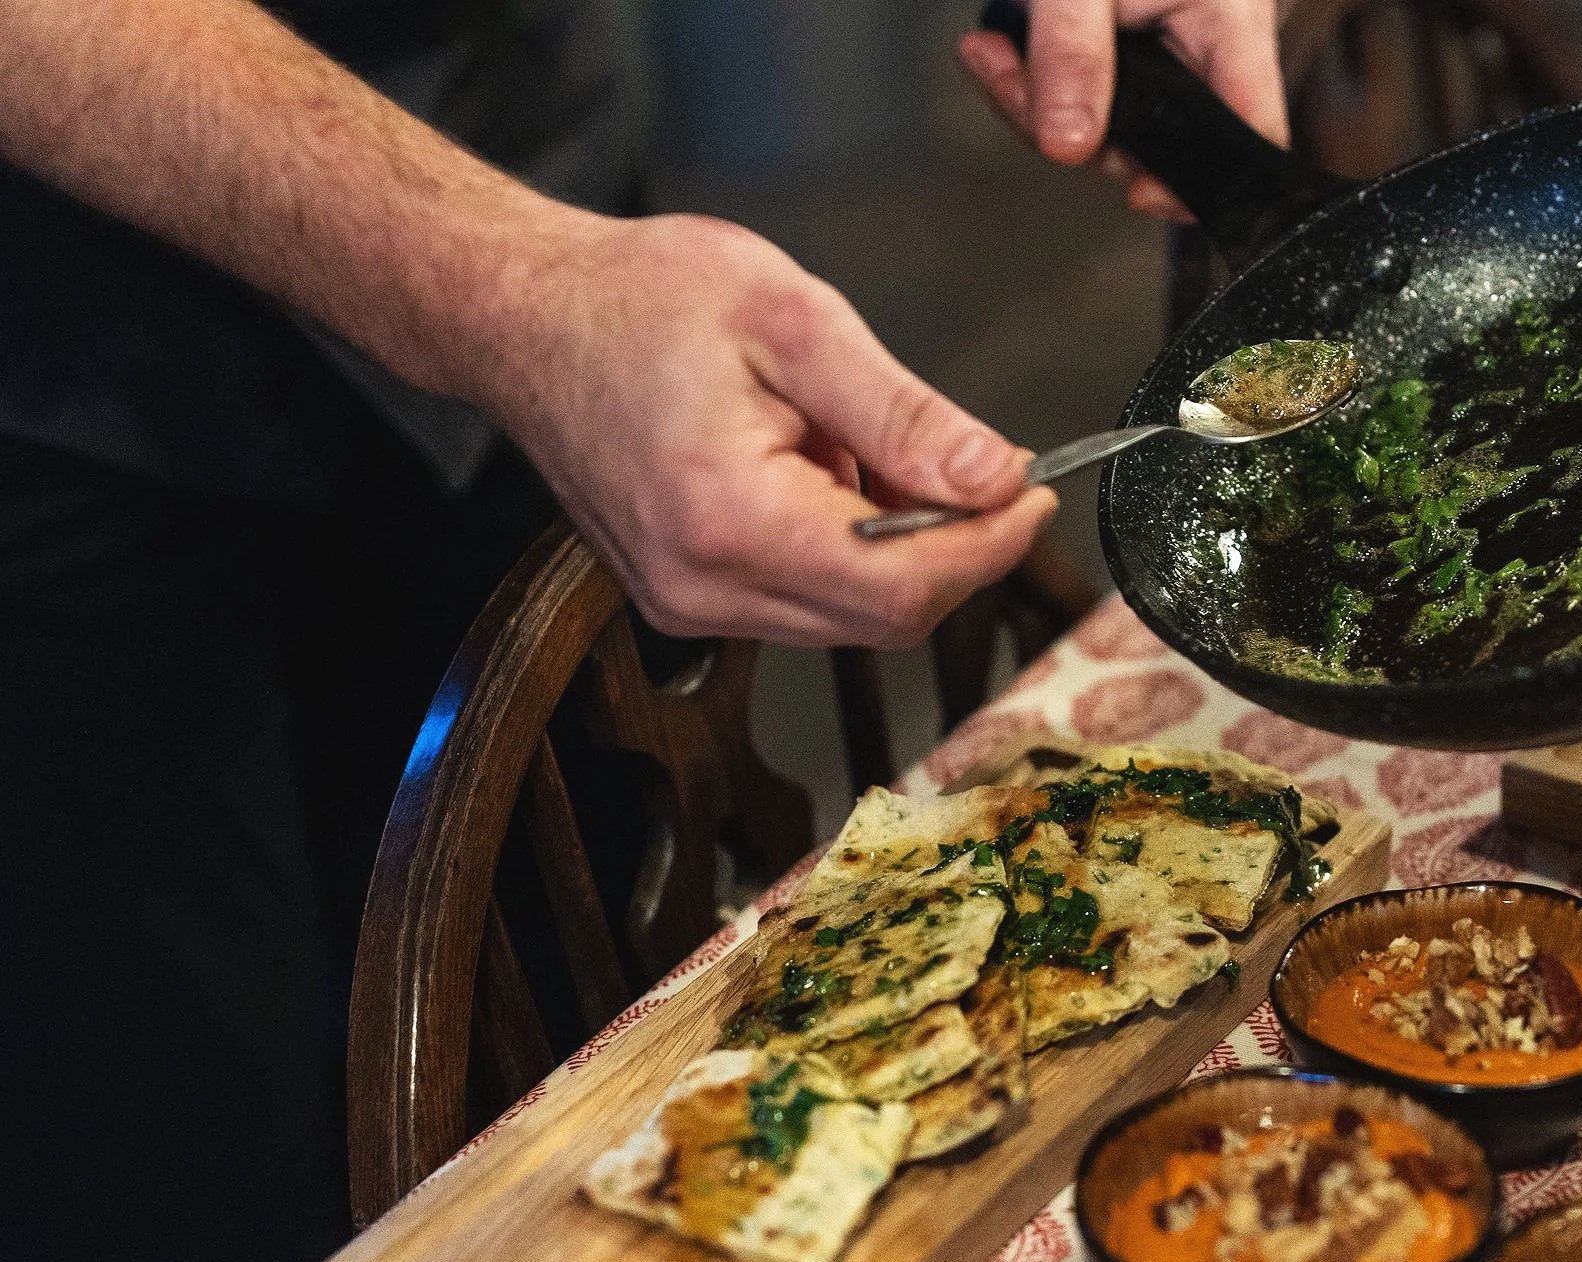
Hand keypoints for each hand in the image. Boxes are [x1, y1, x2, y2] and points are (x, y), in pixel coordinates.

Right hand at [470, 210, 1055, 648]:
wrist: (523, 314)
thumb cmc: (638, 298)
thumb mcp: (795, 320)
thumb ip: (903, 413)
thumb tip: (994, 476)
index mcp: (727, 518)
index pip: (902, 586)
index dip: (987, 548)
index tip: (1033, 492)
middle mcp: (702, 585)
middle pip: (884, 617)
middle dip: (955, 549)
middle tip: (984, 468)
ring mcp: (688, 602)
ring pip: (850, 618)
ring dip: (901, 551)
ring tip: (878, 451)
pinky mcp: (686, 597)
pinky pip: (806, 601)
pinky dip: (851, 553)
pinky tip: (833, 477)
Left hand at [958, 0, 1287, 220]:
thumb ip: (1073, 52)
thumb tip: (1068, 147)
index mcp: (1231, 18)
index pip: (1250, 128)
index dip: (1206, 179)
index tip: (1143, 195)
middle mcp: (1203, 41)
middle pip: (1158, 138)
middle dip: (1075, 131)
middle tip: (1009, 88)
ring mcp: (1161, 45)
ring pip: (1108, 122)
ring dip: (1035, 106)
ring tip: (987, 60)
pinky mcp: (1119, 44)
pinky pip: (1080, 92)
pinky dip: (1030, 83)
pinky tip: (991, 56)